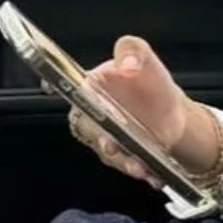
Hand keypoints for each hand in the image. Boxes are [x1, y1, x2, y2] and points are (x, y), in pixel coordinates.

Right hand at [66, 35, 217, 188]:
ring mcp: (105, 138)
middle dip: (99, 138)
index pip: (65, 85)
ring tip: (139, 165)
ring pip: (107, 152)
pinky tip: (151, 172)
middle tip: (111, 145)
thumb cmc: (148, 82)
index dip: (53, 86)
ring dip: (123, 161)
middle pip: (87, 127)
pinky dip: (139, 170)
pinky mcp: (121, 157)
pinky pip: (125, 165)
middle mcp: (92, 115)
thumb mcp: (143, 56)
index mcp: (91, 87)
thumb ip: (132, 50)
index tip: (51, 90)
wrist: (171, 111)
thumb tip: (127, 65)